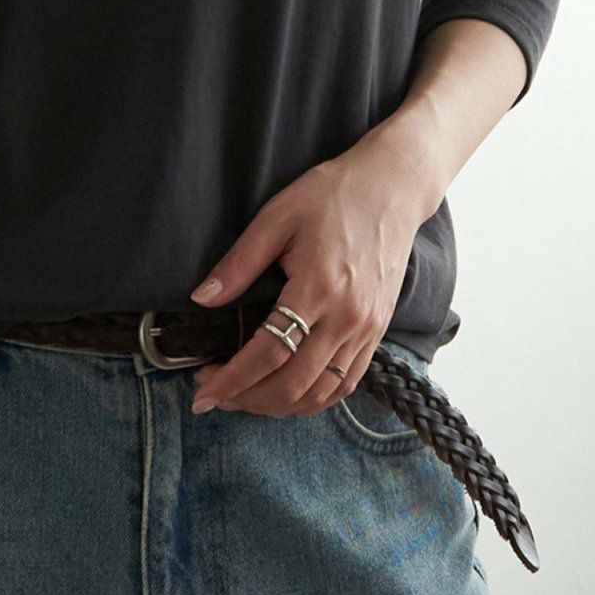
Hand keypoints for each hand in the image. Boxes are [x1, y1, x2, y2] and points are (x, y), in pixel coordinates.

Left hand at [186, 128, 445, 417]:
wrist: (392, 189)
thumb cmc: (333, 196)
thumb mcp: (276, 217)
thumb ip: (239, 263)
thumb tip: (202, 299)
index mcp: (318, 288)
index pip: (267, 354)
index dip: (231, 380)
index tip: (201, 392)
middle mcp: (347, 318)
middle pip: (292, 385)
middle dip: (247, 399)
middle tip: (215, 393)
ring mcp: (367, 329)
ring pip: (320, 393)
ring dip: (278, 406)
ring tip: (244, 396)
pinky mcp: (378, 331)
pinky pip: (345, 382)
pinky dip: (313, 399)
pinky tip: (287, 393)